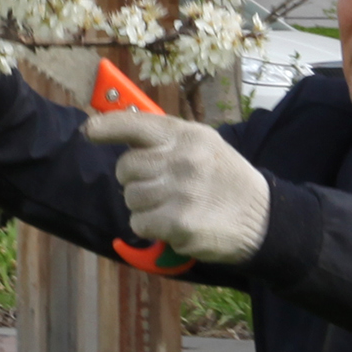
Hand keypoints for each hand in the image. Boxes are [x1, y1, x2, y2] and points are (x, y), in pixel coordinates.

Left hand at [81, 109, 271, 264]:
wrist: (263, 218)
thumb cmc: (224, 180)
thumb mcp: (203, 146)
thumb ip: (165, 140)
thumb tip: (117, 132)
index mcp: (186, 135)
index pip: (134, 124)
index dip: (106, 127)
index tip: (88, 131)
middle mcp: (182, 158)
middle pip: (125, 168)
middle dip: (135, 180)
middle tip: (161, 187)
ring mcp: (180, 191)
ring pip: (130, 198)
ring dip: (144, 206)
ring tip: (173, 205)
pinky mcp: (177, 222)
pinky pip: (138, 223)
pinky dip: (151, 228)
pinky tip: (175, 223)